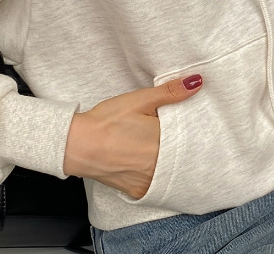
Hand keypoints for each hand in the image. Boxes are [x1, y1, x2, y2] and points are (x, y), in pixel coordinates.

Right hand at [63, 75, 202, 198]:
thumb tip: (196, 82)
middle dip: (182, 144)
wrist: (77, 144)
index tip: (192, 122)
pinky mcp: (138, 191)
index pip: (191, 137)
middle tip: (171, 132)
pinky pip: (157, 183)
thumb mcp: (140, 100)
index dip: (193, 129)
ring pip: (171, 171)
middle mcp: (160, 166)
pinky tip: (148, 160)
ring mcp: (149, 181)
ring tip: (158, 145)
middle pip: (183, 155)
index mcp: (164, 142)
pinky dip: (157, 172)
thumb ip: (170, 92)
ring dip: (171, 159)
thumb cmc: (107, 121)